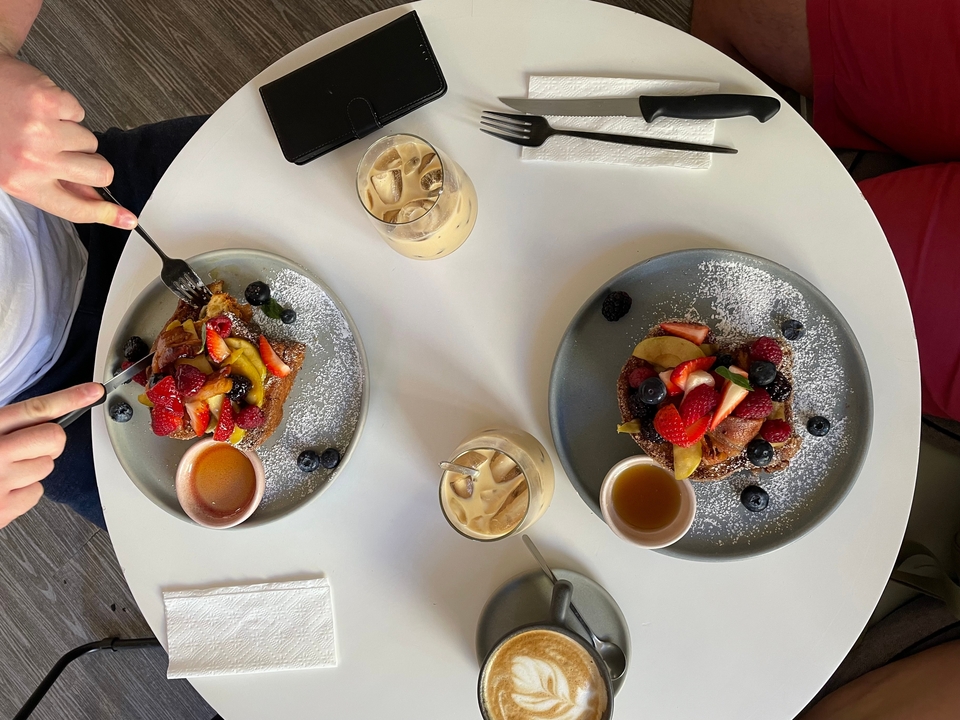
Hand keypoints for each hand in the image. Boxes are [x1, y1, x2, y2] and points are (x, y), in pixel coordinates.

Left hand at [0, 53, 136, 227]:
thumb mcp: (11, 170)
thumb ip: (51, 185)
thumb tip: (91, 197)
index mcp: (22, 182)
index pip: (76, 209)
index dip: (106, 214)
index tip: (127, 218)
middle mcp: (33, 160)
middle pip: (99, 173)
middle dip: (94, 162)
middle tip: (72, 152)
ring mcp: (42, 131)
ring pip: (90, 141)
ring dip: (73, 132)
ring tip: (42, 123)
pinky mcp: (48, 102)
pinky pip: (78, 111)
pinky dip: (63, 106)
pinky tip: (39, 104)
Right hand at [0, 383, 102, 527]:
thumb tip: (32, 416)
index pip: (35, 410)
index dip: (69, 398)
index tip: (92, 392)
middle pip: (54, 440)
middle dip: (46, 442)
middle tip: (24, 446)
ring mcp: (0, 485)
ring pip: (47, 467)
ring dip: (31, 467)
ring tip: (2, 470)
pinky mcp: (3, 510)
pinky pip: (36, 493)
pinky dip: (23, 491)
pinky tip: (1, 488)